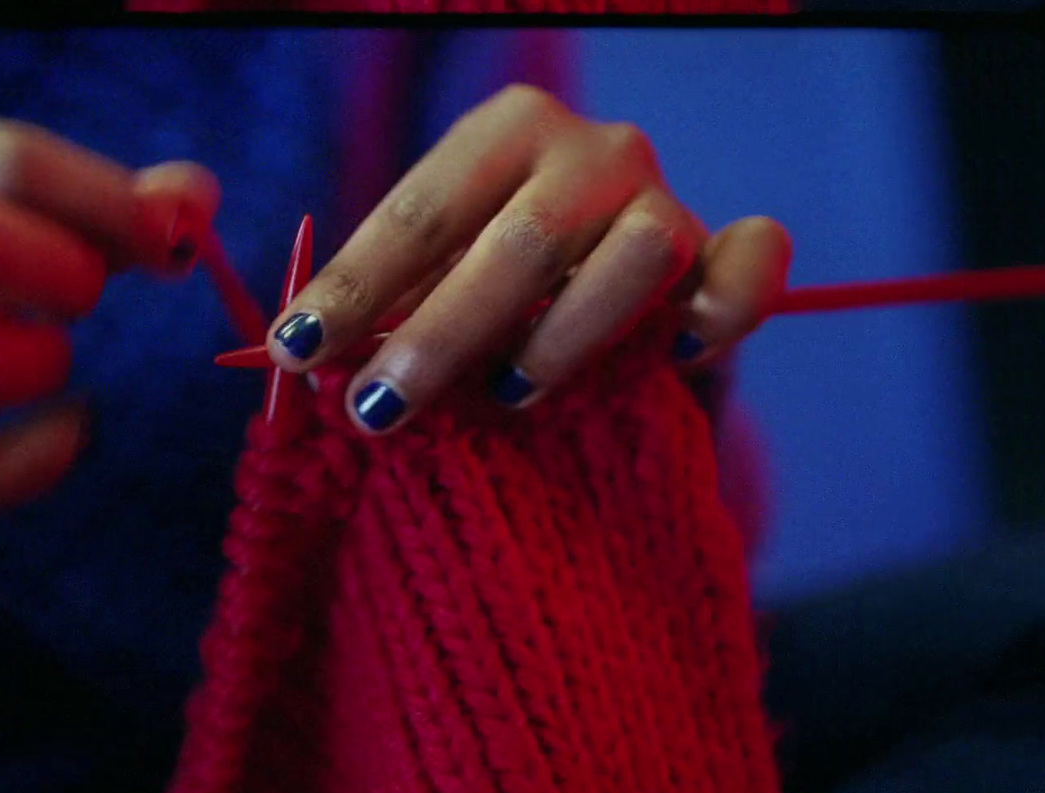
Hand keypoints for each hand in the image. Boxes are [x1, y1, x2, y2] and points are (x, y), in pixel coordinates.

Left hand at [265, 85, 791, 433]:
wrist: (606, 286)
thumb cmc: (496, 283)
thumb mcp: (432, 279)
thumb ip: (386, 311)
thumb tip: (307, 368)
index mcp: (504, 132)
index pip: (419, 211)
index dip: (354, 285)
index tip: (296, 352)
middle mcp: (593, 150)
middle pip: (519, 241)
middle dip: (439, 333)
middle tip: (377, 408)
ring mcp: (665, 199)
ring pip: (633, 258)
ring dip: (563, 334)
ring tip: (508, 392)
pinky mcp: (728, 253)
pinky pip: (748, 270)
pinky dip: (721, 311)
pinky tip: (677, 356)